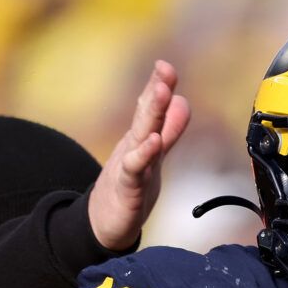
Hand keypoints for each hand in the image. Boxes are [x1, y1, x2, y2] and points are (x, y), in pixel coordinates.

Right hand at [87, 60, 191, 251]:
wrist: (105, 221)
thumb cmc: (131, 185)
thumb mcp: (152, 155)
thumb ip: (168, 129)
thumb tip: (182, 101)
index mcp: (143, 137)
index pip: (151, 106)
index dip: (159, 86)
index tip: (165, 67)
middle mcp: (135, 146)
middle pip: (146, 114)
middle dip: (156, 90)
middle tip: (165, 68)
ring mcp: (130, 165)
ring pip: (142, 135)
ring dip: (152, 112)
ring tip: (162, 91)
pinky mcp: (127, 187)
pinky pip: (136, 168)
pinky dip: (144, 154)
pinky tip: (154, 141)